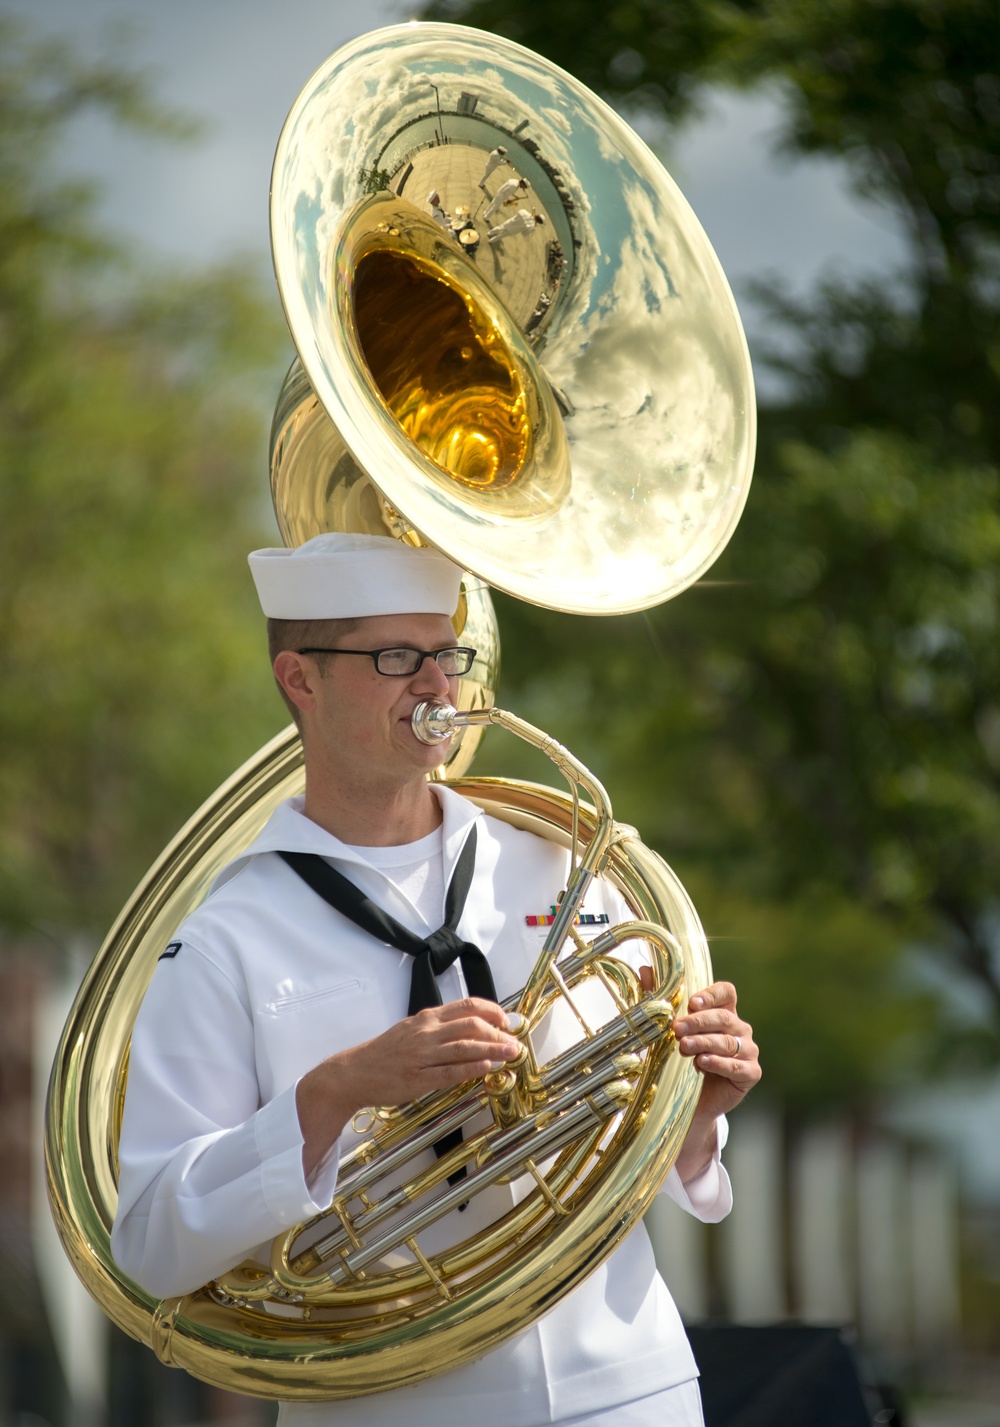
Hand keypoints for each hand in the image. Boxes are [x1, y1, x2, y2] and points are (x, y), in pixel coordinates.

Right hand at [296, 998, 519, 1176]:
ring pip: (464, 1047)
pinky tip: (486, 1068)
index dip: (492, 1011)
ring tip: (510, 1054)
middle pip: (471, 1025)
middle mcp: (426, 1032)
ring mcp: (422, 1055)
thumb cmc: (386, 1052)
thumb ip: (439, 1027)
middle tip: (514, 1040)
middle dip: (498, 1032)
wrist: (355, 1071)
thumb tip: (471, 1028)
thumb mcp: (412, 1029)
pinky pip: (449, 1072)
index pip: (467, 1006)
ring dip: (492, 1050)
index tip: (506, 1020)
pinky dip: (471, 1069)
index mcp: (427, 1018)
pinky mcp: (418, 1078)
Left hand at [672, 980, 760, 1119]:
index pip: (726, 992)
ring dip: (704, 1042)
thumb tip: (646, 970)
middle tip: (677, 1028)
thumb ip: (660, 1000)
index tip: (692, 1002)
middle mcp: (739, 1028)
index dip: (711, 994)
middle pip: (724, 1017)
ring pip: (727, 1041)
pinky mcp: (750, 1073)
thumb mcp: (669, 1030)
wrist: (691, 1102)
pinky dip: (718, 1063)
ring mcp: (748, 1050)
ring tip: (683, 1046)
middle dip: (698, 1022)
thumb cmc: (682, 1060)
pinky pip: (736, 1066)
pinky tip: (702, 1063)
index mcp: (724, 1012)